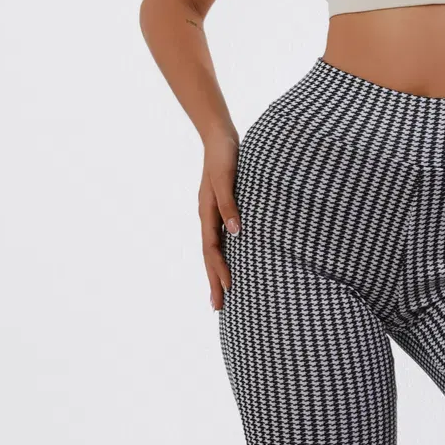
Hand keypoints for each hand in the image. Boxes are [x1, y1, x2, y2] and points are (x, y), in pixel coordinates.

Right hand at [200, 131, 240, 312]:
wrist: (220, 136)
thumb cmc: (225, 155)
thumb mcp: (226, 177)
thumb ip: (230, 204)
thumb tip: (237, 232)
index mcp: (207, 212)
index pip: (212, 249)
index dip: (220, 270)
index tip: (229, 289)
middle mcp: (208, 217)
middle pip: (210, 256)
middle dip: (215, 282)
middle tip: (218, 308)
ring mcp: (213, 215)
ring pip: (213, 250)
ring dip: (217, 273)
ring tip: (222, 295)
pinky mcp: (221, 210)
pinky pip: (220, 239)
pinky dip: (223, 256)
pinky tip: (231, 264)